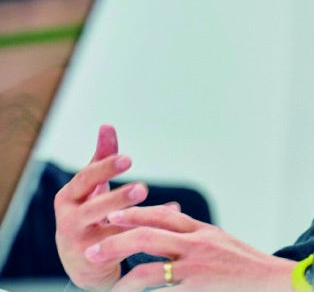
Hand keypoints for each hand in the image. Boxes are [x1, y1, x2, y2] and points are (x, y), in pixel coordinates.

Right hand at [54, 125, 148, 290]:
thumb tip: (107, 126)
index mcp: (68, 197)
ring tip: (154, 211)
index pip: (85, 179)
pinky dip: (147, 229)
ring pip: (108, 229)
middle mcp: (68, 219)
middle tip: (142, 189)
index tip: (127, 159)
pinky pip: (124, 243)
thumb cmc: (89, 214)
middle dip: (117, 197)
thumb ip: (101, 157)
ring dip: (131, 218)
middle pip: (93, 207)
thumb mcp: (92, 187)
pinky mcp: (95, 259)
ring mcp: (81, 242)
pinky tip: (170, 215)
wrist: (82, 261)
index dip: (105, 168)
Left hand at [87, 205, 295, 290]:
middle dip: (116, 242)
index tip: (111, 216)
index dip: (134, 214)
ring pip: (149, 271)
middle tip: (92, 249)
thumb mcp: (219, 239)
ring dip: (124, 280)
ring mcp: (196, 269)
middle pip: (148, 236)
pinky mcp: (197, 290)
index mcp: (200, 230)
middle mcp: (196, 245)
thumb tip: (166, 223)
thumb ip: (193, 233)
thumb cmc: (243, 261)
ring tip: (110, 287)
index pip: (161, 216)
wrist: (270, 279)